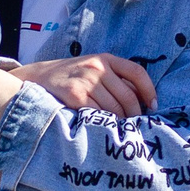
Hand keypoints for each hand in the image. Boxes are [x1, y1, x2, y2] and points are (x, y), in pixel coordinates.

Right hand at [0, 53, 158, 125]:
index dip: (149, 91)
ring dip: (119, 123)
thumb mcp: (91, 69)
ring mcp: (86, 81)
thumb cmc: (69, 77)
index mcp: (105, 59)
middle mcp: (97, 67)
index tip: (153, 106)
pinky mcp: (75, 96)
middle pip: (128, 98)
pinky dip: (103, 125)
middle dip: (134, 116)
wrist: (35, 78)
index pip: (137, 73)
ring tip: (119, 131)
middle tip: (134, 126)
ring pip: (114, 110)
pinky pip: (98, 115)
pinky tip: (103, 130)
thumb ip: (113, 79)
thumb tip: (140, 103)